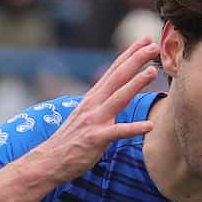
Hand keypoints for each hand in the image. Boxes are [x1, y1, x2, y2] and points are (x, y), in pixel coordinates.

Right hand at [25, 38, 158, 187]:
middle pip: (117, 77)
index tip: (144, 40)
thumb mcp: (85, 115)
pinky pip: (118, 132)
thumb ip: (100, 103)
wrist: (48, 160)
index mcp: (92, 98)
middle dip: (135, 60)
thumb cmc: (70, 140)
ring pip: (119, 98)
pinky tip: (149, 126)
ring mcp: (94, 121)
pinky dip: (134, 128)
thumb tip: (115, 94)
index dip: (129, 54)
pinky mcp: (96, 139)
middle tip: (153, 46)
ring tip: (153, 71)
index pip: (113, 71)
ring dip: (136, 83)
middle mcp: (93, 105)